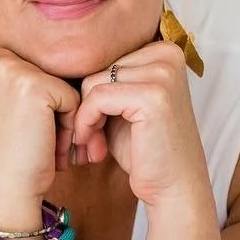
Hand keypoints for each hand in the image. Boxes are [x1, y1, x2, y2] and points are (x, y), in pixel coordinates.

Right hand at [0, 44, 79, 222]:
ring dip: (63, 120)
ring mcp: (9, 68)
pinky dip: (69, 127)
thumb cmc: (8, 156)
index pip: (34, 64)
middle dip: (52, 110)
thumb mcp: (3, 103)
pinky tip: (48, 147)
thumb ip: (20, 75)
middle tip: (36, 143)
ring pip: (63, 86)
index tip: (20, 129)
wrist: (4, 195)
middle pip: (49, 73)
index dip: (37, 102)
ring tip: (43, 146)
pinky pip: (73, 99)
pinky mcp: (33, 87)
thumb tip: (63, 52)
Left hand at [67, 41, 211, 209]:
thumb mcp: (125, 106)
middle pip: (98, 68)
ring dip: (85, 118)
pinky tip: (95, 148)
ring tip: (95, 146)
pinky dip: (86, 124)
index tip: (93, 127)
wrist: (173, 188)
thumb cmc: (146, 151)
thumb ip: (108, 81)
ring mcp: (163, 73)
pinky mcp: (153, 95)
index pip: (106, 59)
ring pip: (93, 82)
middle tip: (93, 142)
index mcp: (164, 51)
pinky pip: (97, 98)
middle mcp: (168, 55)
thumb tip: (66, 62)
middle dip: (88, 107)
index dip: (92, 95)